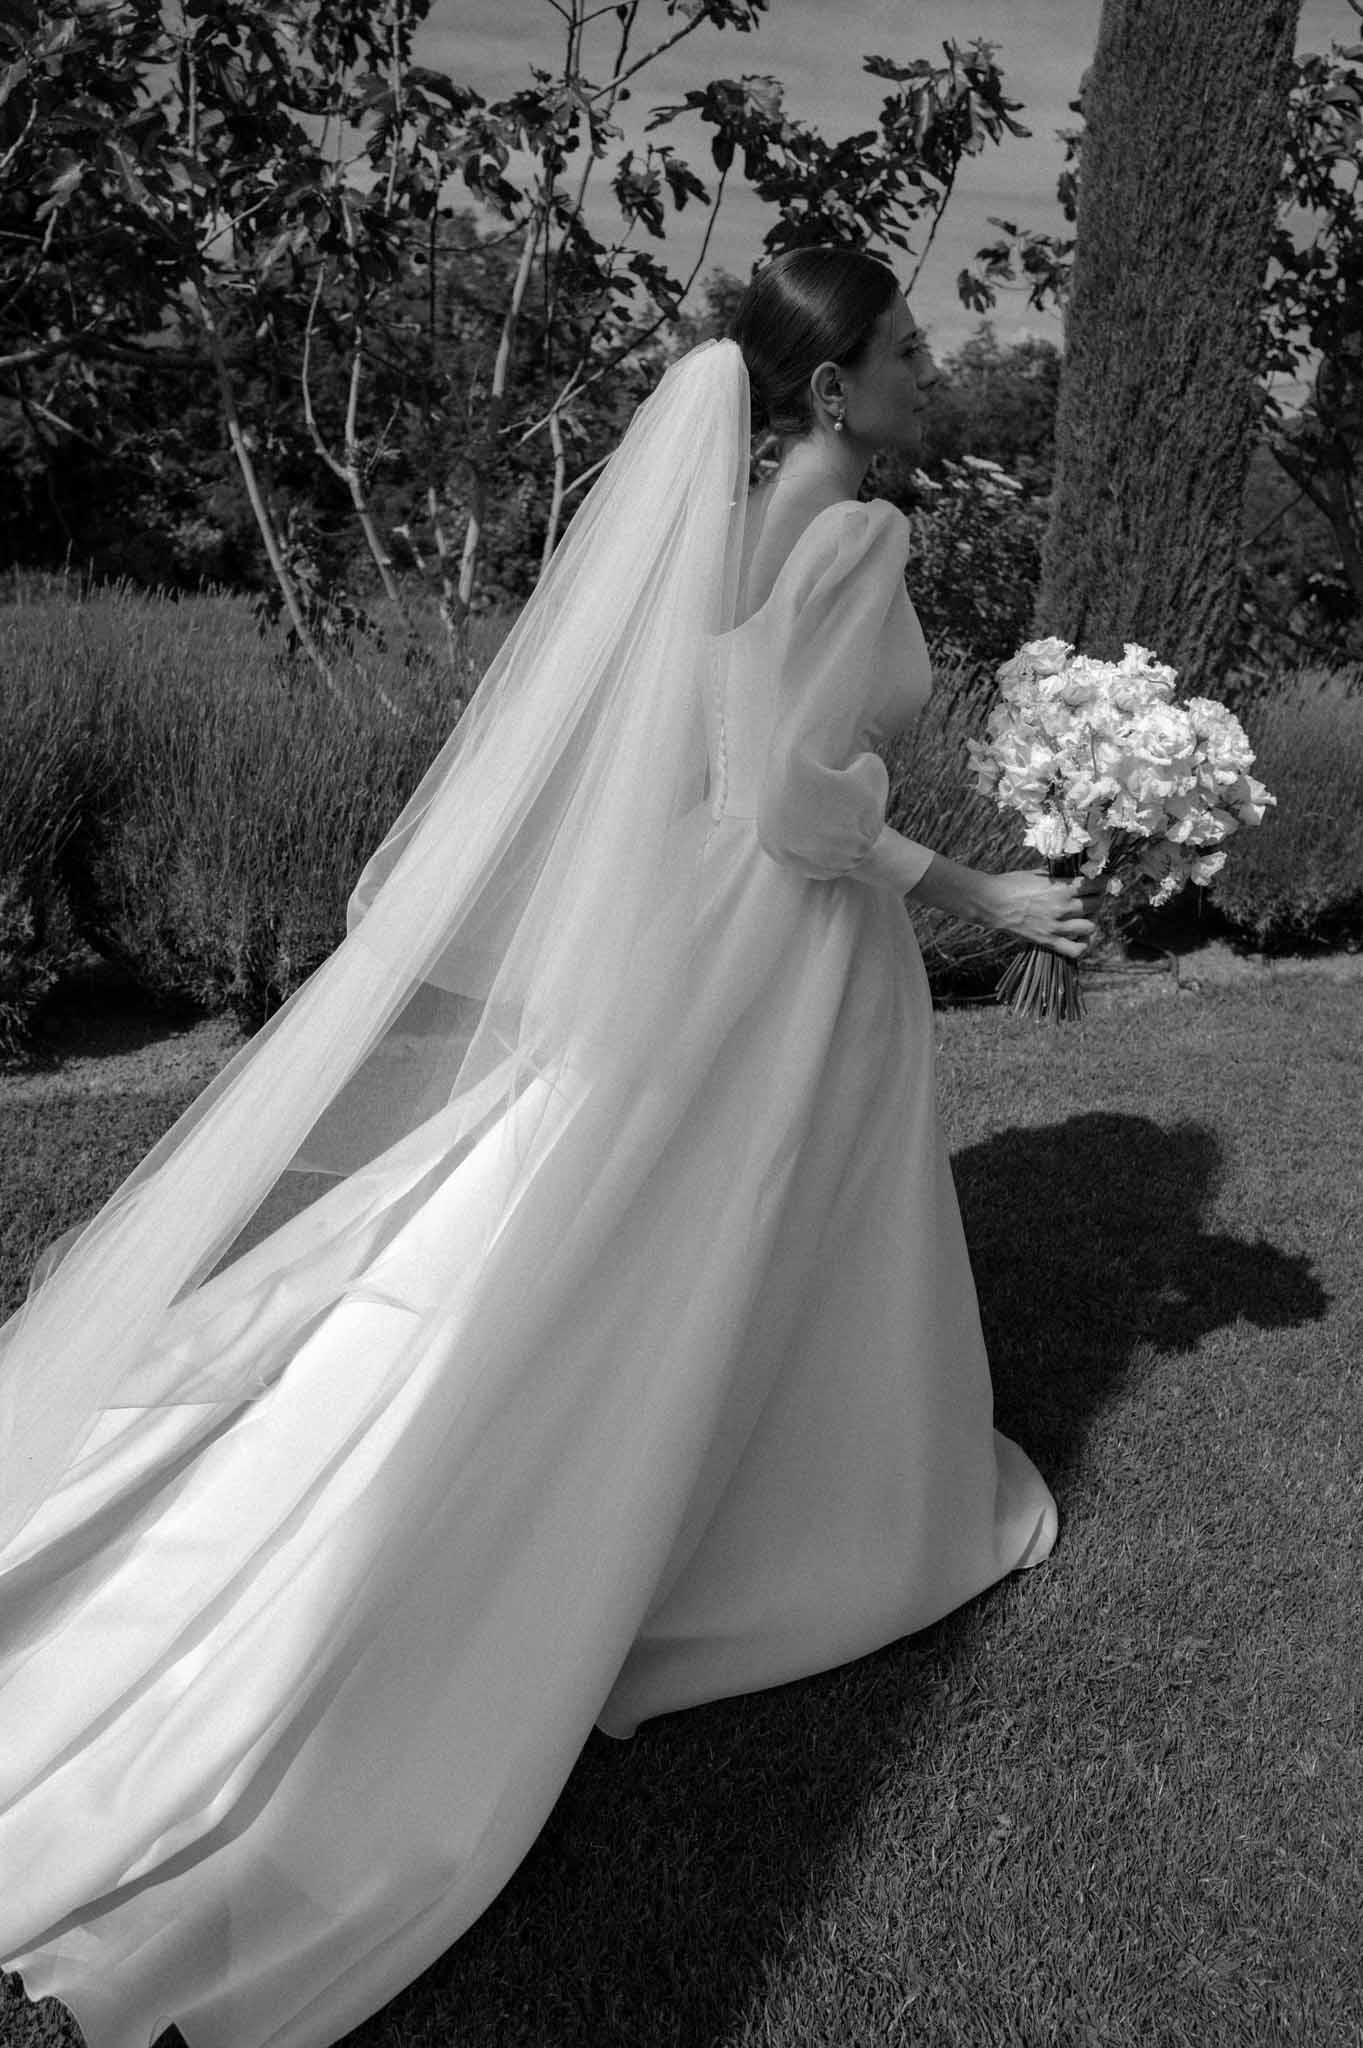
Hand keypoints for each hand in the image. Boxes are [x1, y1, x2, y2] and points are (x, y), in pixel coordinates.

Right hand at [979, 870, 1104, 959]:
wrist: (992, 903)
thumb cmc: (1012, 884)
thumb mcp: (1038, 873)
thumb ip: (1058, 876)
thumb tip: (1074, 874)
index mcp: (1061, 887)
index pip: (1095, 884)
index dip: (1104, 882)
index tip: (1104, 881)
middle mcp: (1063, 907)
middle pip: (1096, 904)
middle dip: (1097, 899)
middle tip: (1090, 897)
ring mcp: (1056, 926)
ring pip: (1090, 926)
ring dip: (1090, 920)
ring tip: (1083, 916)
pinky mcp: (1048, 940)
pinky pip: (1076, 949)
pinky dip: (1082, 944)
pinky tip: (1079, 937)